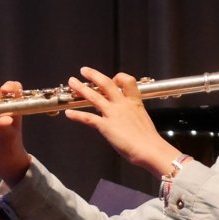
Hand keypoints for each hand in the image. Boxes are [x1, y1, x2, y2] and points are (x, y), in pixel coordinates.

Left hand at [64, 67, 183, 176]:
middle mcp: (122, 104)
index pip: (127, 81)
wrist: (149, 149)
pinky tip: (69, 114)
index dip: (118, 77)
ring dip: (81, 88)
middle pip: (106, 83)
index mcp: (134, 102)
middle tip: (84, 70)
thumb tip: (129, 118)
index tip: (113, 79)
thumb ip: (133, 114)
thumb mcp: (143, 119)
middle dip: (94, 75)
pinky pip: (88, 118)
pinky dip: (77, 115)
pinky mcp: (106, 126)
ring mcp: (113, 114)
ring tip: (72, 82)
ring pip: (94, 96)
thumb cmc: (149, 139)